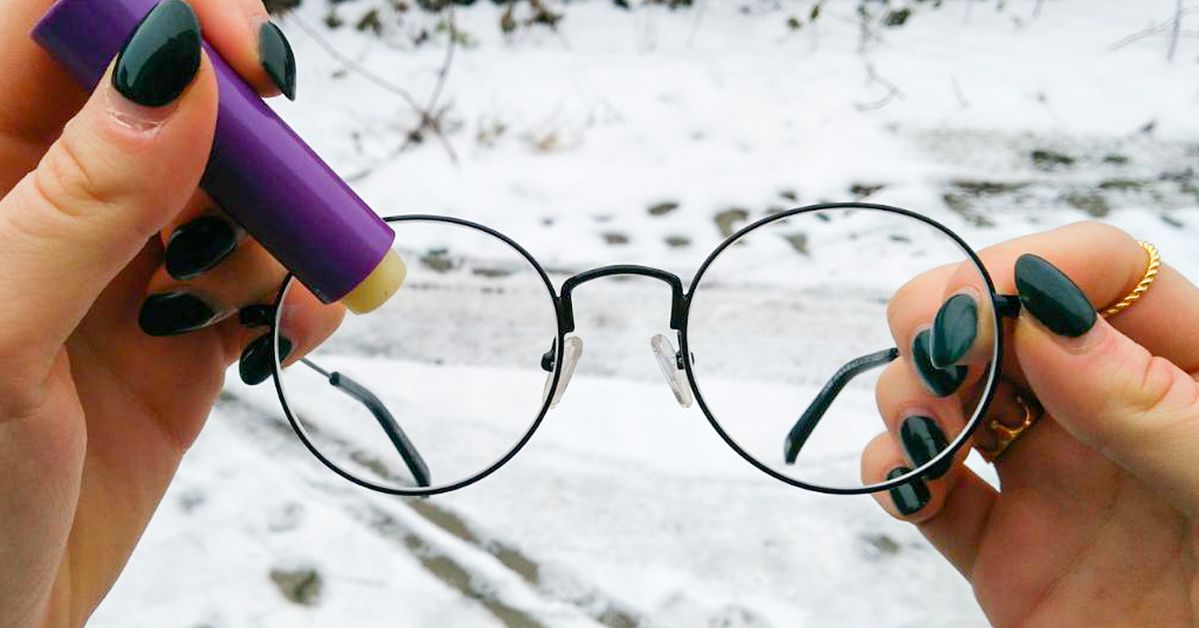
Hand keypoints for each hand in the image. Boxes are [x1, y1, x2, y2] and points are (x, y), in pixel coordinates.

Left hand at [0, 2, 339, 624]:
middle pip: (182, 99)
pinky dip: (297, 298)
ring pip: (241, 189)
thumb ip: (82, 198)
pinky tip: (275, 342)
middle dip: (248, 147)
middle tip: (277, 204)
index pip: (61, 24)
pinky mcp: (183, 328)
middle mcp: (47, 198)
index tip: (245, 60)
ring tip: (242, 312)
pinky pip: (269, 276)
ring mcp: (122, 263)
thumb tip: (174, 69)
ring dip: (276, 238)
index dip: (163, 15)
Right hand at [867, 221, 1198, 625]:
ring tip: (927, 436)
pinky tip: (911, 485)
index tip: (974, 307)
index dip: (1026, 266)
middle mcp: (1106, 415)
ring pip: (948, 395)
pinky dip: (895, 474)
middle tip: (934, 357)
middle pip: (1001, 318)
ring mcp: (1050, 480)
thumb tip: (1043, 315)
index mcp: (1185, 373)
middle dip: (944, 321)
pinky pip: (929, 491)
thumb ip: (1147, 404)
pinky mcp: (1004, 550)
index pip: (1101, 271)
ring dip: (910, 395)